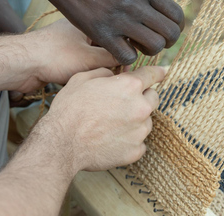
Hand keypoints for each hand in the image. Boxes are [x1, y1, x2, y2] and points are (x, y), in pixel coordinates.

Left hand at [15, 18, 119, 93]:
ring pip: (92, 58)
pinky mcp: (60, 58)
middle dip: (111, 63)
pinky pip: (80, 66)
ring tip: (101, 80)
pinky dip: (85, 74)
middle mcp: (78, 32)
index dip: (124, 51)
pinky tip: (86, 82)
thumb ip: (114, 58)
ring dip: (97, 70)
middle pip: (104, 47)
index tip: (128, 67)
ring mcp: (68, 45)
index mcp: (87, 23)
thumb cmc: (55, 56)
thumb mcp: (91, 58)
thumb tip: (131, 59)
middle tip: (117, 77)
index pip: (114, 34)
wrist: (20, 65)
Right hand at [33, 66, 164, 171]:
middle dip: (143, 97)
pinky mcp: (135, 151)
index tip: (162, 72)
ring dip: (136, 120)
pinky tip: (112, 140)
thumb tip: (116, 75)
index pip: (153, 74)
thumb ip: (106, 73)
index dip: (157, 72)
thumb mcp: (83, 78)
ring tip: (112, 124)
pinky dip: (130, 141)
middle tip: (123, 102)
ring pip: (146, 121)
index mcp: (130, 86)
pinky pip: (139, 143)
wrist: (61, 143)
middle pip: (153, 98)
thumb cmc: (70, 108)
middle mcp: (141, 107)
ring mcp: (140, 131)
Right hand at [45, 0, 183, 64]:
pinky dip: (129, 57)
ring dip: (150, 50)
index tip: (167, 30)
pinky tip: (121, 49)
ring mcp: (119, 19)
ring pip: (154, 46)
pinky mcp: (101, 33)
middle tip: (156, 41)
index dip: (177, 27)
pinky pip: (128, 56)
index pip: (176, 14)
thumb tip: (165, 11)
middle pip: (170, 33)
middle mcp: (135, 3)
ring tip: (139, 45)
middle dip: (168, 41)